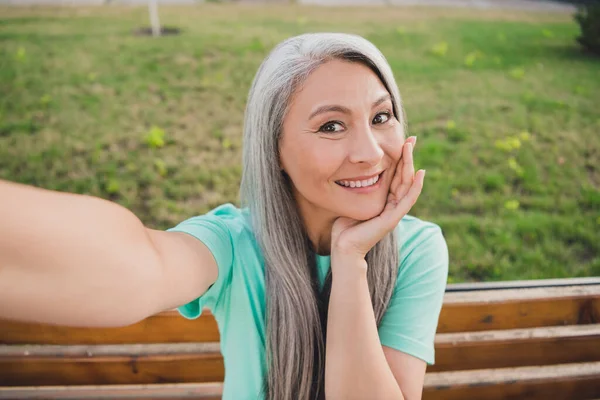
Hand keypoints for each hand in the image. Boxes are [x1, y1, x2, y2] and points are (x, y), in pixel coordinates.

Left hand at [331, 136, 424, 261]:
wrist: (343, 247)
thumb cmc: (345, 226)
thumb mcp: (352, 200)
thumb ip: (358, 188)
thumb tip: (352, 172)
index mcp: (384, 200)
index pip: (395, 175)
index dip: (400, 158)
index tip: (402, 141)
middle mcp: (392, 204)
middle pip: (404, 176)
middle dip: (408, 156)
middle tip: (411, 138)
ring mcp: (394, 212)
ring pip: (407, 184)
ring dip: (410, 164)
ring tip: (411, 147)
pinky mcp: (392, 219)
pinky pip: (407, 200)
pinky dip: (415, 186)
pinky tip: (420, 173)